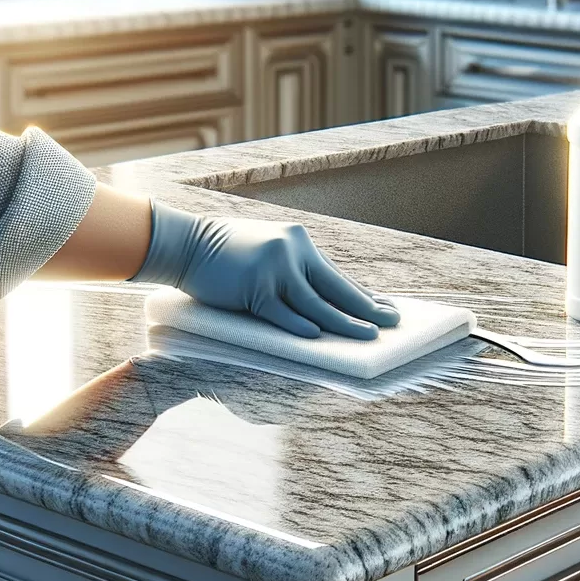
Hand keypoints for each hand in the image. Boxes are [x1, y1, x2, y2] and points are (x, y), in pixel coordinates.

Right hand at [128, 200, 400, 339]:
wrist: (187, 244)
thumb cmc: (228, 257)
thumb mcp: (269, 257)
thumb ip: (296, 275)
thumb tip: (325, 307)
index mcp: (300, 244)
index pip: (339, 277)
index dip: (365, 296)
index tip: (389, 308)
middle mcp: (293, 252)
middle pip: (336, 288)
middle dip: (367, 309)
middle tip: (392, 322)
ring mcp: (273, 268)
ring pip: (316, 304)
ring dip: (343, 323)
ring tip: (367, 336)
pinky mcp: (253, 287)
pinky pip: (281, 312)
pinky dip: (299, 325)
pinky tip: (317, 337)